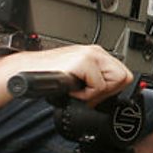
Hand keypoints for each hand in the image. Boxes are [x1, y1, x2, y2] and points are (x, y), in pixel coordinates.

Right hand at [16, 44, 131, 104]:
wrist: (27, 73)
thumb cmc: (49, 78)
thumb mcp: (79, 81)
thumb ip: (96, 84)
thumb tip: (111, 99)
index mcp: (97, 55)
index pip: (124, 75)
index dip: (111, 90)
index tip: (93, 94)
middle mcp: (96, 52)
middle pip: (124, 78)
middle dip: (106, 92)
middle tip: (85, 92)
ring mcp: (90, 55)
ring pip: (115, 81)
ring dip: (96, 93)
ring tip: (77, 90)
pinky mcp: (83, 61)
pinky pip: (98, 87)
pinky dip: (85, 95)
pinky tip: (71, 89)